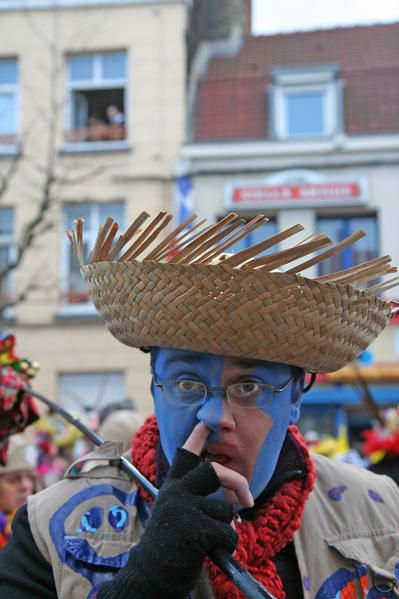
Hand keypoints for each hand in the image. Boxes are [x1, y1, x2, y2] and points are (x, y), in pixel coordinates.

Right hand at [109, 424, 241, 598]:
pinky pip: (227, 532)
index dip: (199, 435)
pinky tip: (212, 550)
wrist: (151, 574)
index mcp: (172, 485)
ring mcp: (183, 509)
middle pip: (215, 472)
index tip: (209, 420)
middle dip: (237, 483)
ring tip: (211, 539)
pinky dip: (228, 545)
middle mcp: (176, 492)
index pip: (187, 453)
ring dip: (226, 528)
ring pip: (225, 510)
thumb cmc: (169, 543)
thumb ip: (197, 497)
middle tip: (247, 500)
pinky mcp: (193, 529)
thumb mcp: (177, 511)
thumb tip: (234, 496)